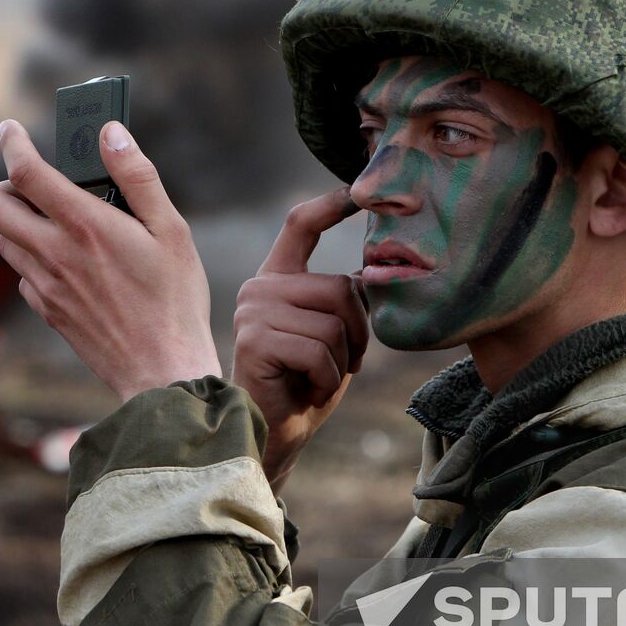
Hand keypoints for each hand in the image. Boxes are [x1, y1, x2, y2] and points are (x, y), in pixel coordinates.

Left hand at [0, 119, 219, 402]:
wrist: (161, 370)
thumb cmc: (175, 299)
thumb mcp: (171, 230)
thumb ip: (138, 177)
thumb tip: (111, 133)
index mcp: (85, 225)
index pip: (27, 172)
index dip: (13, 143)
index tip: (11, 130)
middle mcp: (55, 253)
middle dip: (5, 185)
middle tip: (34, 185)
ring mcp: (46, 285)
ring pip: (4, 240)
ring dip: (20, 222)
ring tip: (58, 223)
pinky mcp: (48, 311)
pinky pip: (23, 275)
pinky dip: (35, 259)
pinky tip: (70, 264)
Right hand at [232, 188, 367, 492]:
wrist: (273, 434)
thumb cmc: (306, 384)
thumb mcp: (332, 334)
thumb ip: (342, 301)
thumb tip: (372, 272)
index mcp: (278, 278)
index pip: (300, 225)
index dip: (329, 205)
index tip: (355, 191)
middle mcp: (260, 287)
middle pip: (339, 289)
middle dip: (357, 333)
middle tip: (342, 362)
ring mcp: (253, 311)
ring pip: (333, 323)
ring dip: (342, 361)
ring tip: (319, 377)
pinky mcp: (254, 340)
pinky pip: (319, 352)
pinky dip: (328, 379)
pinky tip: (308, 389)